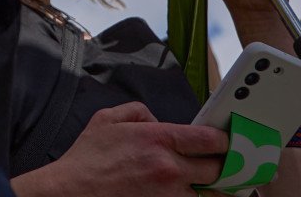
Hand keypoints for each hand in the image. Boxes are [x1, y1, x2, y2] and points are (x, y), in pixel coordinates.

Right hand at [18, 101, 227, 196]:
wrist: (73, 191)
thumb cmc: (88, 158)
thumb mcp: (107, 119)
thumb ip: (138, 112)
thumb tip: (158, 121)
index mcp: (157, 139)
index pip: (210, 139)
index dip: (225, 140)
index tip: (227, 142)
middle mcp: (169, 168)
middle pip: (219, 169)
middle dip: (225, 166)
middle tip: (226, 164)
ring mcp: (169, 195)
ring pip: (213, 195)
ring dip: (217, 189)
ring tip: (216, 184)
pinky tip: (194, 193)